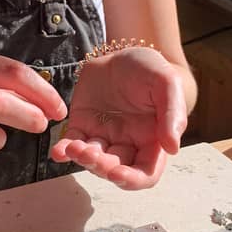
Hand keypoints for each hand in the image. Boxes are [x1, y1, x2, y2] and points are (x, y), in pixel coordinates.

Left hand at [50, 46, 187, 189]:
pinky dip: (63, 151)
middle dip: (101, 167)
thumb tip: (172, 148)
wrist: (121, 52)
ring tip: (74, 147)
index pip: (145, 173)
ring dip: (82, 159)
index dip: (132, 180)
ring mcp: (103, 136)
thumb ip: (172, 114)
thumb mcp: (167, 84)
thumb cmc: (149, 68)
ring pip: (92, 160)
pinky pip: (72, 143)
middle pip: (115, 170)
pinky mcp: (82, 125)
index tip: (117, 174)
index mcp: (151, 140)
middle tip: (90, 154)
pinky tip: (58, 151)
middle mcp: (127, 143)